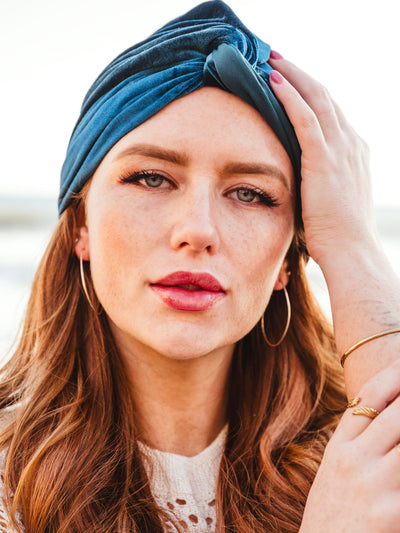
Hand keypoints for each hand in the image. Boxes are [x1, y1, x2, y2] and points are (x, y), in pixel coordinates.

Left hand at [268, 54, 376, 266]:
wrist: (351, 252)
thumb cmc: (337, 234)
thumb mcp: (330, 199)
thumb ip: (318, 180)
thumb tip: (297, 177)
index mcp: (353, 151)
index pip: (329, 111)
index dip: (308, 91)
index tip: (287, 79)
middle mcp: (351, 143)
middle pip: (323, 96)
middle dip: (299, 74)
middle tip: (275, 58)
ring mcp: (341, 149)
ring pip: (315, 98)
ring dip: (291, 76)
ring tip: (269, 60)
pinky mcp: (326, 160)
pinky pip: (306, 118)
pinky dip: (289, 96)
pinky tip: (272, 82)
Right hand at [300, 357, 399, 531]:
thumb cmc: (331, 520)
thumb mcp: (334, 474)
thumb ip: (355, 444)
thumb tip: (383, 413)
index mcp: (340, 448)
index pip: (368, 397)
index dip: (393, 375)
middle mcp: (355, 460)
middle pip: (396, 412)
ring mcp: (374, 484)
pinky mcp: (391, 512)